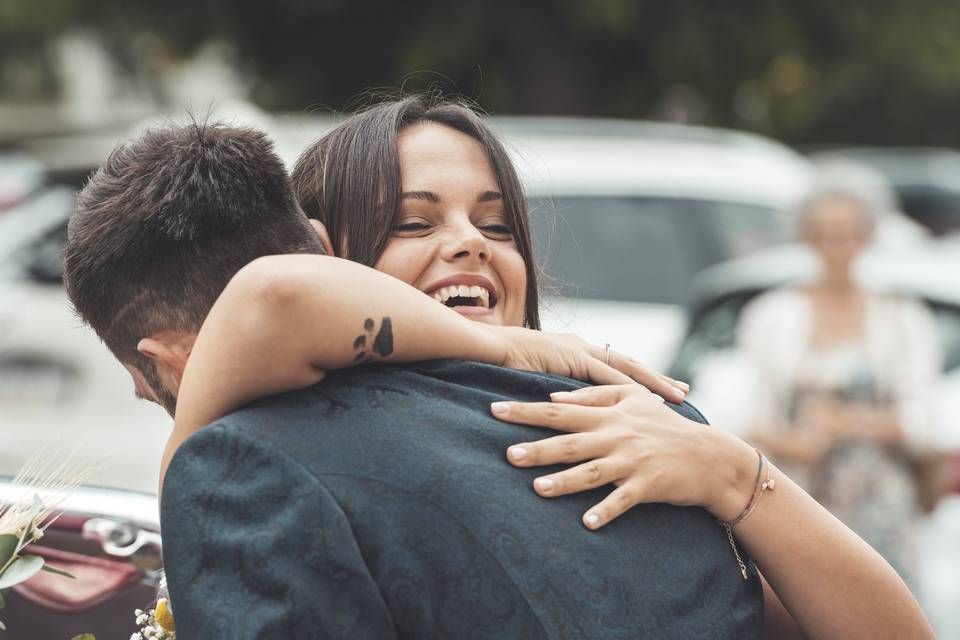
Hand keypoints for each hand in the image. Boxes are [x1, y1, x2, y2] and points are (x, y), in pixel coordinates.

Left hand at [491, 384, 756, 527]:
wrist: (707, 455)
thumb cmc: (666, 425)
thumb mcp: (633, 398)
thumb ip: (594, 394)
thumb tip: (554, 397)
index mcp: (608, 415)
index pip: (559, 411)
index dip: (527, 411)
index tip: (495, 409)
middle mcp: (615, 436)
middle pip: (569, 442)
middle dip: (537, 448)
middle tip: (507, 453)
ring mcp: (631, 461)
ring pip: (591, 471)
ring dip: (564, 481)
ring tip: (537, 489)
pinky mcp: (647, 485)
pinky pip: (622, 500)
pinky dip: (605, 511)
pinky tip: (586, 523)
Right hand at [494, 326, 687, 402]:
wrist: (484, 347)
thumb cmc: (498, 364)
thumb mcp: (529, 379)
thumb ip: (547, 390)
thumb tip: (557, 411)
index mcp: (573, 351)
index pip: (613, 366)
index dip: (637, 378)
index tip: (659, 388)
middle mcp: (582, 348)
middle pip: (628, 365)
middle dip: (657, 378)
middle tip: (683, 391)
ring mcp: (579, 351)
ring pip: (627, 369)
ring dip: (654, 383)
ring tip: (679, 397)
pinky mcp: (573, 359)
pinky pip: (609, 377)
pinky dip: (630, 389)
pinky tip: (649, 401)